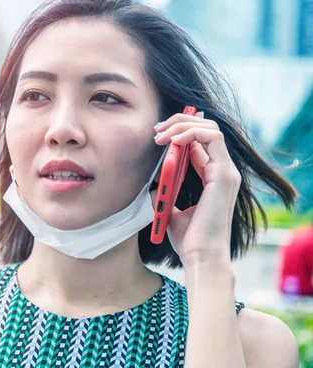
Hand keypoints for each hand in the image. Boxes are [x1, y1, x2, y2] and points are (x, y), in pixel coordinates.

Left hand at [151, 111, 241, 267]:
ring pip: (210, 127)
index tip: (156, 135)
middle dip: (180, 121)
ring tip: (161, 134)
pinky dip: (190, 133)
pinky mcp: (224, 175)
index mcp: (211, 176)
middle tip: (157, 129)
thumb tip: (153, 180)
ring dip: (182, 124)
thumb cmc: (188, 239)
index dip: (178, 131)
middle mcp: (222, 170)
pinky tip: (172, 141)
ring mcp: (226, 171)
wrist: (200, 257)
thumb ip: (168, 190)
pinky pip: (211, 137)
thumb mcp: (171, 208)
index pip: (199, 141)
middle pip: (206, 128)